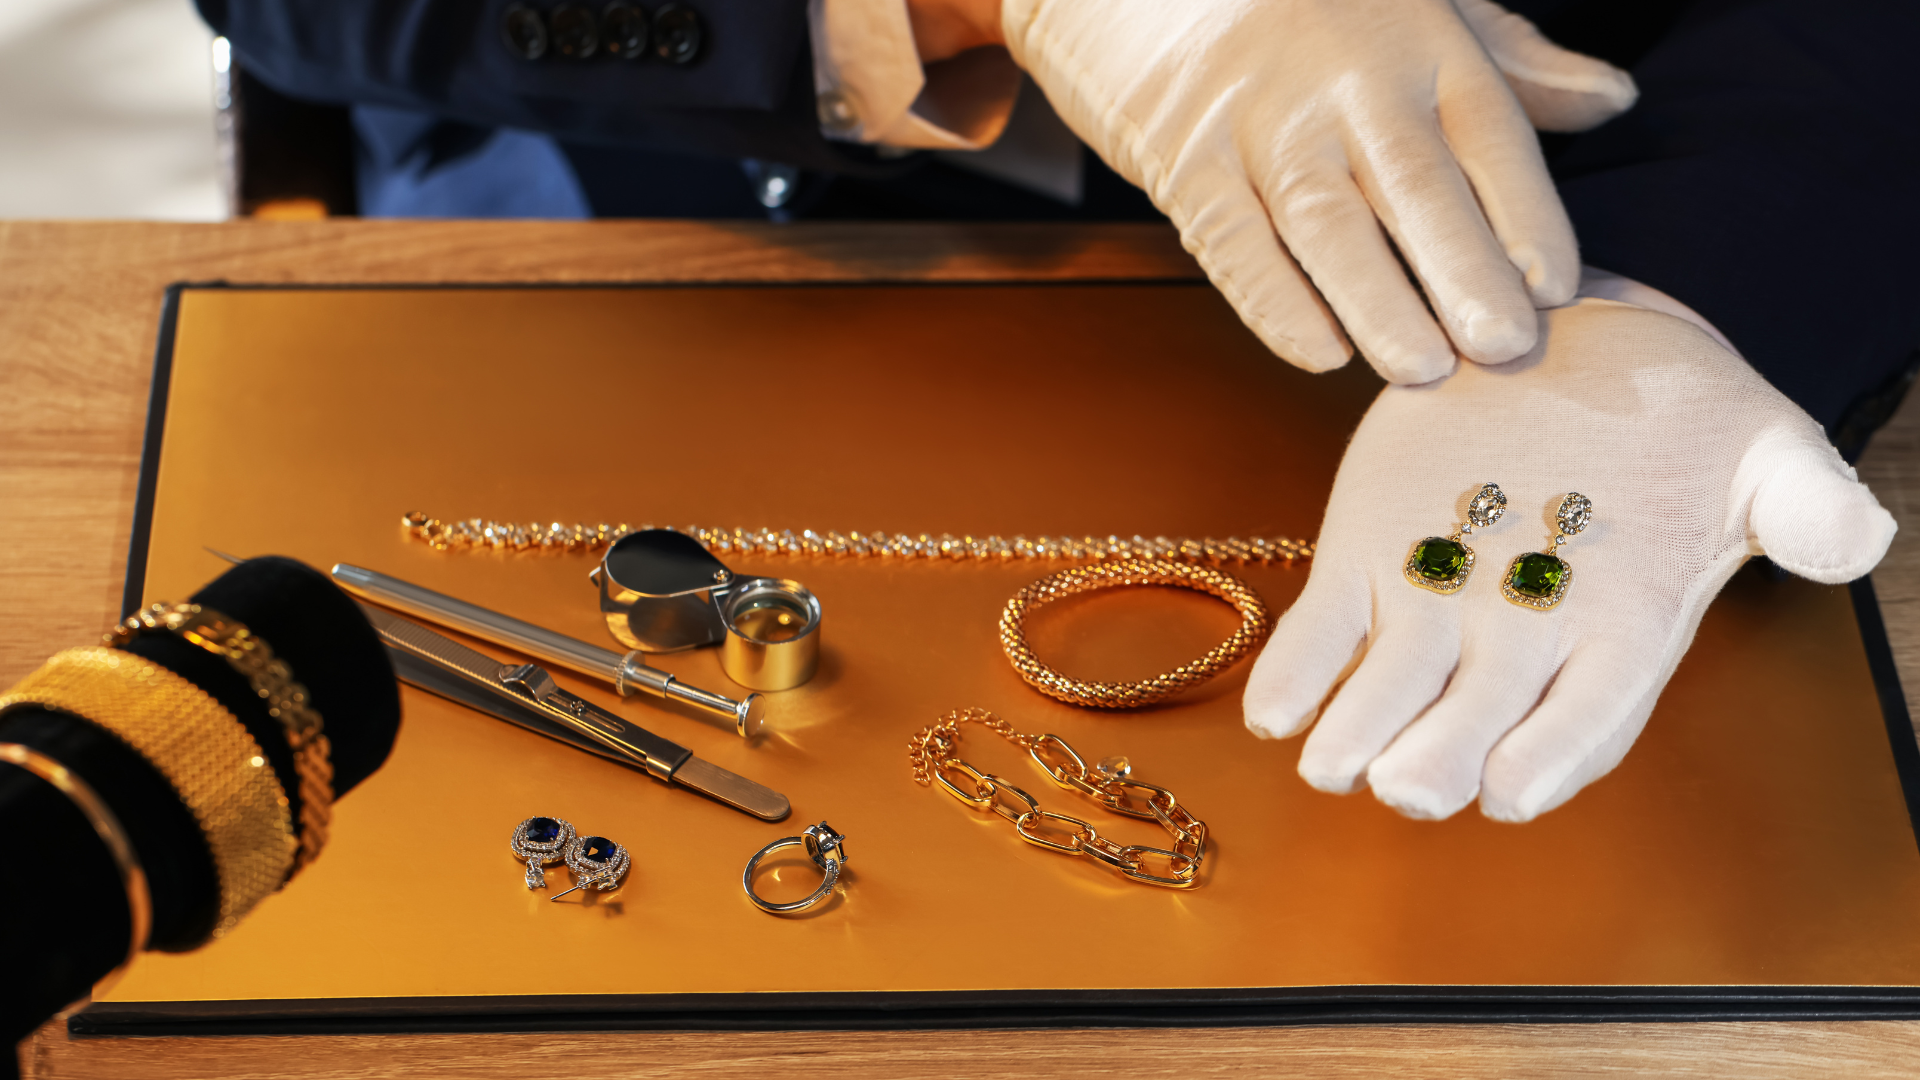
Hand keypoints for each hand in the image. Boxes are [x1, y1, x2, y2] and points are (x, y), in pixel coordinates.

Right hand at [998, 0, 1635, 381]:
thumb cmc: (1317, 14)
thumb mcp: (1427, 11)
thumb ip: (1516, 62)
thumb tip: (1614, 100)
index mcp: (1421, 43)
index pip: (1487, 132)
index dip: (1525, 211)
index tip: (1557, 289)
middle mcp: (1346, 80)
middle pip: (1413, 181)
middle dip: (1462, 268)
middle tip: (1506, 348)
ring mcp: (1262, 121)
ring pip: (1325, 219)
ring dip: (1376, 300)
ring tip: (1423, 370)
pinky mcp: (1186, 162)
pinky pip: (1233, 240)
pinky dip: (1273, 301)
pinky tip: (1319, 354)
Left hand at [1242, 299, 1896, 820]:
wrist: (1577, 347)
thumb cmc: (1680, 417)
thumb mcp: (1760, 447)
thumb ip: (1802, 500)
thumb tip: (1855, 539)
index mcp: (1620, 628)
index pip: (1591, 717)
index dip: (1553, 755)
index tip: (1515, 790)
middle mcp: (1520, 638)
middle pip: (1479, 722)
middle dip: (1439, 758)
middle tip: (1407, 786)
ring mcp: (1435, 607)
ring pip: (1392, 690)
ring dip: (1357, 730)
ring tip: (1329, 761)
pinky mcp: (1365, 563)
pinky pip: (1325, 633)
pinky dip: (1296, 671)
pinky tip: (1273, 710)